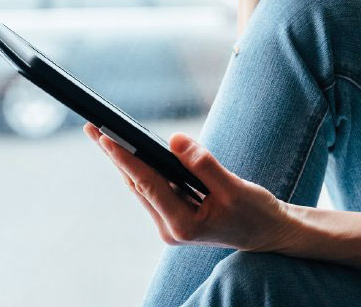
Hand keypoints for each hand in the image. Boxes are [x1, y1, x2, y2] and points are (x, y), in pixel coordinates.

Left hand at [83, 122, 297, 252]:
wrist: (268, 233)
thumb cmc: (256, 213)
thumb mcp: (234, 188)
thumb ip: (203, 164)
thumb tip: (175, 140)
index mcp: (183, 225)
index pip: (147, 185)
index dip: (125, 160)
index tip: (105, 137)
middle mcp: (170, 229)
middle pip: (136, 184)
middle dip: (115, 155)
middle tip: (93, 127)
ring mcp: (170, 225)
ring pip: (141, 186)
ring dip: (123, 160)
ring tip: (102, 133)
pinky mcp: (173, 216)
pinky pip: (152, 188)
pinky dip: (140, 168)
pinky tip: (126, 150)